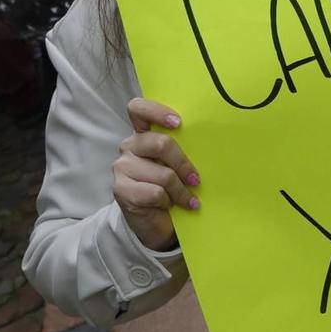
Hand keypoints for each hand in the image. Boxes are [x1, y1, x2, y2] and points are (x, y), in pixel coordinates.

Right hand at [112, 97, 198, 252]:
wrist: (156, 222)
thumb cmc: (172, 188)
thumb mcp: (177, 165)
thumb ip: (182, 149)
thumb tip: (210, 141)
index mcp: (143, 134)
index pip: (138, 109)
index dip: (157, 111)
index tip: (178, 123)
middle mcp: (129, 147)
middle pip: (161, 143)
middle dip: (183, 164)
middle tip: (195, 180)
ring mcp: (122, 167)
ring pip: (163, 174)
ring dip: (180, 190)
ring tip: (187, 199)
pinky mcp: (120, 189)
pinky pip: (155, 192)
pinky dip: (169, 201)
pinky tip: (170, 206)